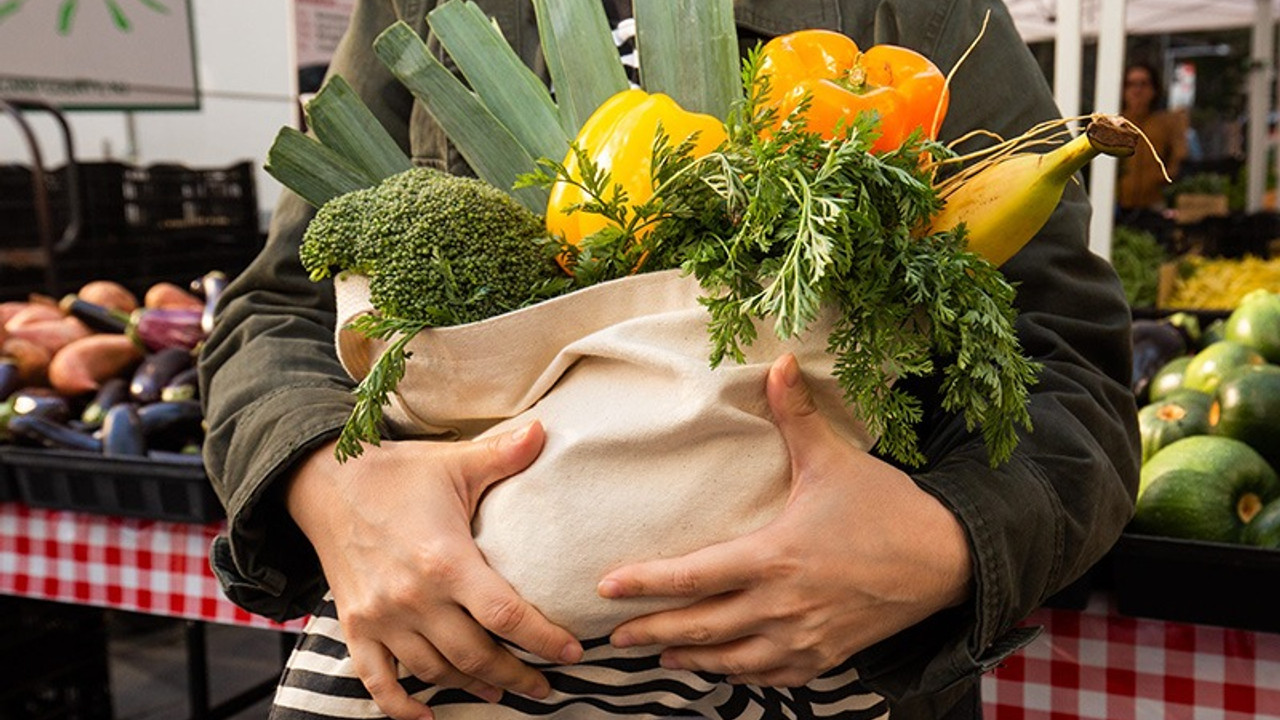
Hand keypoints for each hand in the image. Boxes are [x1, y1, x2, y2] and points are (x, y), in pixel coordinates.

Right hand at [286, 422, 583, 719]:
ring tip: (499, 692)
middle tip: (545, 685)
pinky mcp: (355, 626)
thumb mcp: (453, 463)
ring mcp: (381, 617)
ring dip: (471, 687)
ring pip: (435, 671)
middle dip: (517, 676)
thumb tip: (547, 430)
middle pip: (476, 655)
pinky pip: (377, 681)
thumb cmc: (398, 472)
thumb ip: (504, 454)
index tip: (571, 654)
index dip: (543, 639)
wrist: (324, 482)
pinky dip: (400, 707)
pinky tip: (425, 717)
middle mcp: (413, 597)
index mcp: (446, 559)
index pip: (506, 614)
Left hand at [597, 354, 972, 686]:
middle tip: (614, 637)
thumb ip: (796, 414)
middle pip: (700, 628)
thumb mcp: (834, 459)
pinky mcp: (826, 656)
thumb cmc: (887, 508)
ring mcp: (804, 638)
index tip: (607, 588)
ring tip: (660, 657)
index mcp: (774, 558)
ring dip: (690, 659)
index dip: (645, 584)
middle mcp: (782, 606)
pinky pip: (773, 678)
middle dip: (652, 633)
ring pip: (732, 660)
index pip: (693, 577)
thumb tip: (777, 361)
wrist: (947, 560)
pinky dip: (742, 676)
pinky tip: (724, 670)